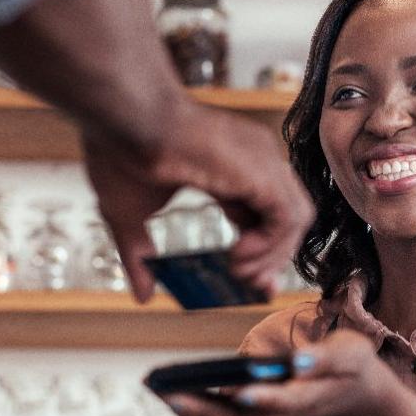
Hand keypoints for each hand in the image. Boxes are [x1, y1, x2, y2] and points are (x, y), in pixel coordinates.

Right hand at [83, 99, 314, 302]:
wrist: (124, 117)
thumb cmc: (120, 150)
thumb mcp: (126, 215)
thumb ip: (139, 257)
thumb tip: (143, 298)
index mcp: (226, 168)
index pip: (261, 215)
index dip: (260, 251)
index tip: (248, 281)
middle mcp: (252, 162)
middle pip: (284, 218)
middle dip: (271, 259)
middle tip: (247, 284)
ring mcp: (261, 162)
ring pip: (295, 218)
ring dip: (273, 256)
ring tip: (240, 271)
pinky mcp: (262, 171)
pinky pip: (289, 217)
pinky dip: (273, 245)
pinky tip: (241, 255)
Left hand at [160, 330, 397, 415]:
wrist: (358, 391)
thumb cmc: (351, 366)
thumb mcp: (350, 354)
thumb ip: (325, 358)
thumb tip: (296, 360)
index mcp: (311, 398)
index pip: (285, 401)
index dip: (265, 397)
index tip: (240, 390)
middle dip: (207, 414)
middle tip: (172, 395)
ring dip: (196, 414)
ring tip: (163, 392)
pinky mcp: (262, 414)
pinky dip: (201, 407)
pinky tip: (176, 390)